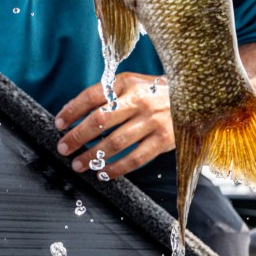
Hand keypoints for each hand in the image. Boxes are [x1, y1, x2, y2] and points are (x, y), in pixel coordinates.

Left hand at [54, 72, 173, 179]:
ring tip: (78, 164)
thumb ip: (107, 94)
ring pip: (115, 142)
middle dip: (77, 136)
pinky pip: (135, 159)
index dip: (72, 110)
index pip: (92, 95)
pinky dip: (116, 169)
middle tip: (63, 147)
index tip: (58, 123)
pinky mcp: (164, 140)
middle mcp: (139, 100)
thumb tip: (72, 111)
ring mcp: (153, 121)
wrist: (197, 99)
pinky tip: (103, 173)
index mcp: (127, 82)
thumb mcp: (133, 84)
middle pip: (100, 120)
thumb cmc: (156, 93)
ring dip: (92, 156)